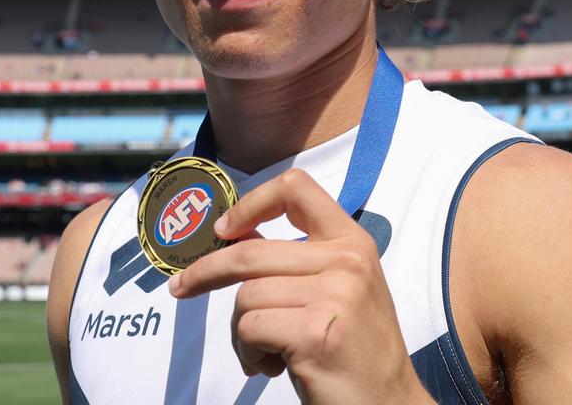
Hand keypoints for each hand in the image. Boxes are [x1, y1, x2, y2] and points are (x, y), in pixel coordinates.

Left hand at [168, 168, 432, 404]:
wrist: (389, 404)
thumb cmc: (354, 351)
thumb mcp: (341, 289)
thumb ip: (302, 260)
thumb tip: (236, 234)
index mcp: (353, 242)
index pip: (296, 189)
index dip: (251, 202)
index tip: (225, 228)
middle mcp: (347, 261)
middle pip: (250, 251)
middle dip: (206, 272)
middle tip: (181, 288)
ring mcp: (335, 295)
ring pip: (246, 295)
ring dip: (241, 331)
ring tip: (265, 352)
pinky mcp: (315, 332)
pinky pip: (249, 328)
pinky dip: (249, 353)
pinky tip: (273, 367)